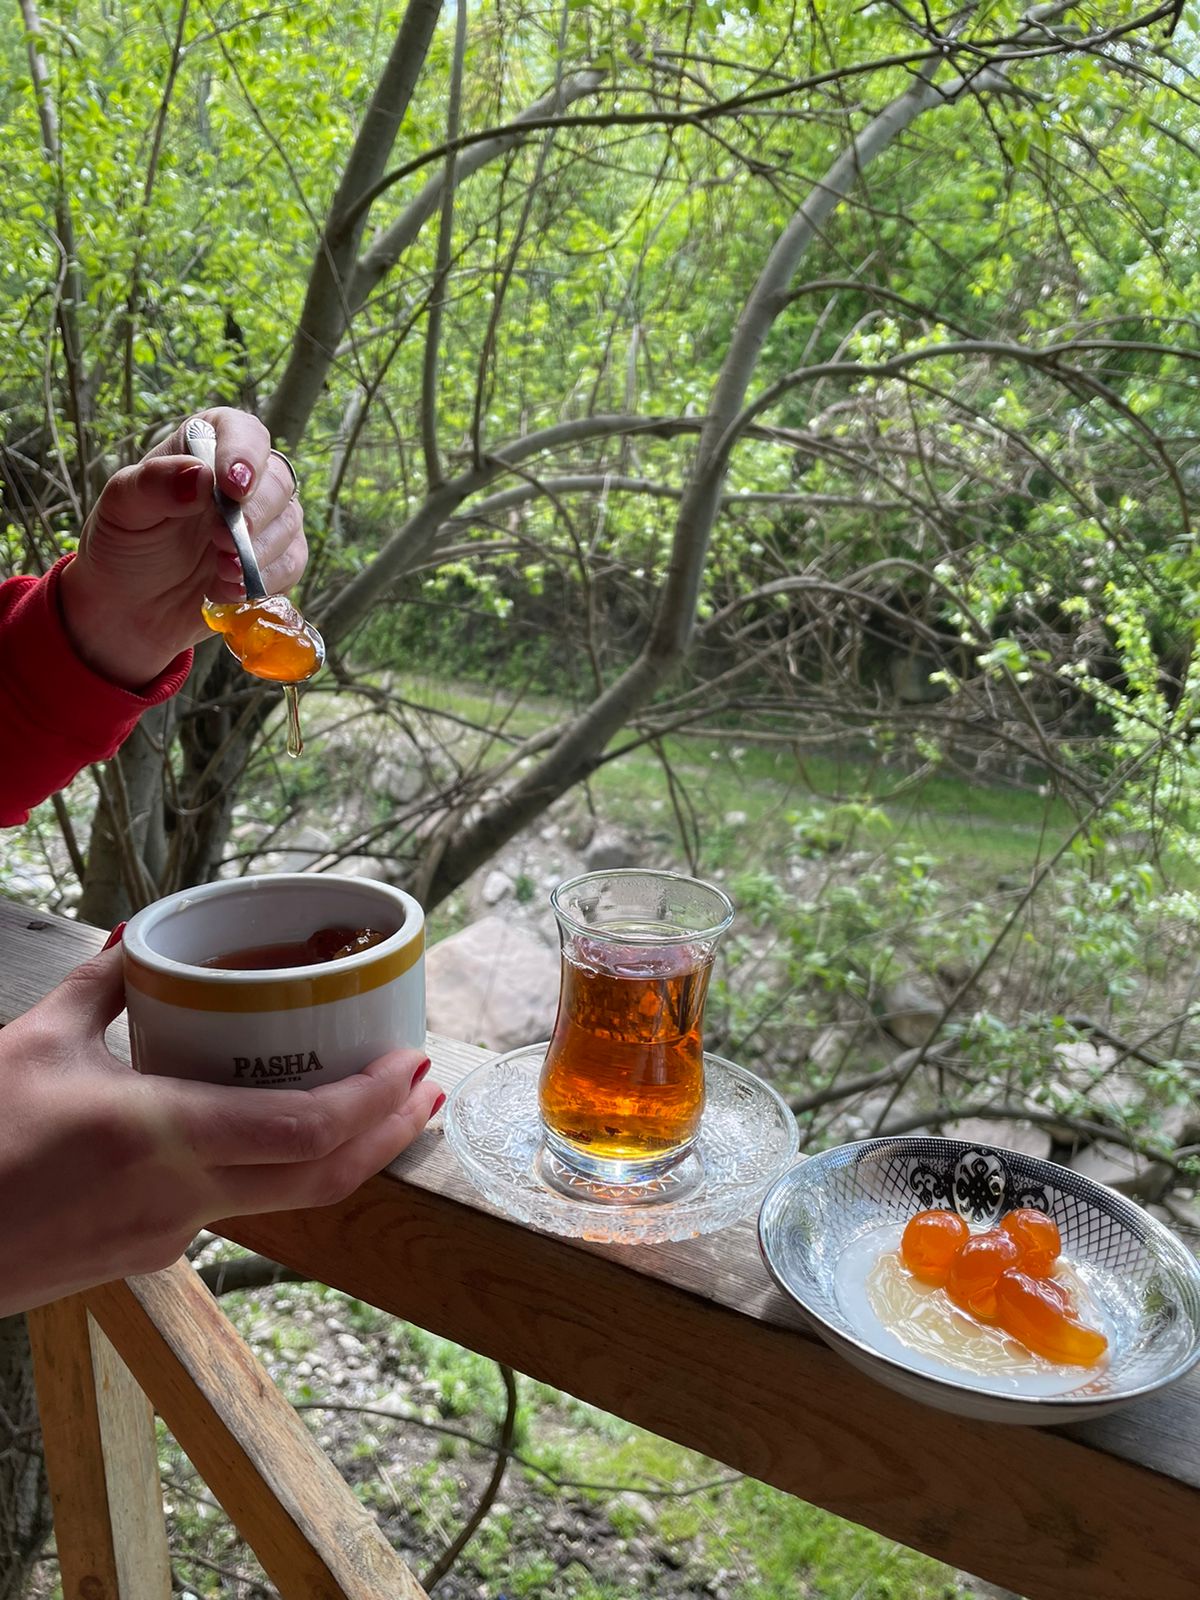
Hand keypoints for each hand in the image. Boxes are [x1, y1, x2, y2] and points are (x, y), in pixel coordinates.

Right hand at [0, 946, 441, 1315]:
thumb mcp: (35, 1045)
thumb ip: (101, 985)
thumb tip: (140, 936)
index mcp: (161, 1137)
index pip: (307, 1131)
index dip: (376, 1102)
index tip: (415, 1062)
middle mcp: (183, 1199)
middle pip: (325, 1177)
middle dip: (391, 1131)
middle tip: (428, 1086)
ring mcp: (171, 1239)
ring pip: (289, 1199)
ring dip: (345, 1154)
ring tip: (377, 1106)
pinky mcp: (151, 1256)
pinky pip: (239, 1207)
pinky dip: (283, 1170)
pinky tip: (283, 1135)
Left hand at [59, 407, 306, 689]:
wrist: (130, 608)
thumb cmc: (123, 547)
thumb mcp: (121, 511)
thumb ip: (154, 485)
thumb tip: (199, 474)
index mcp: (204, 449)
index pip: (242, 432)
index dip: (245, 454)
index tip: (233, 487)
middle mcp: (241, 480)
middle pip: (277, 478)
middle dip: (255, 513)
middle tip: (222, 541)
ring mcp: (263, 521)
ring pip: (289, 522)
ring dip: (260, 551)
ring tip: (222, 572)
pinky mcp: (274, 561)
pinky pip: (291, 564)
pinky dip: (266, 580)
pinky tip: (229, 590)